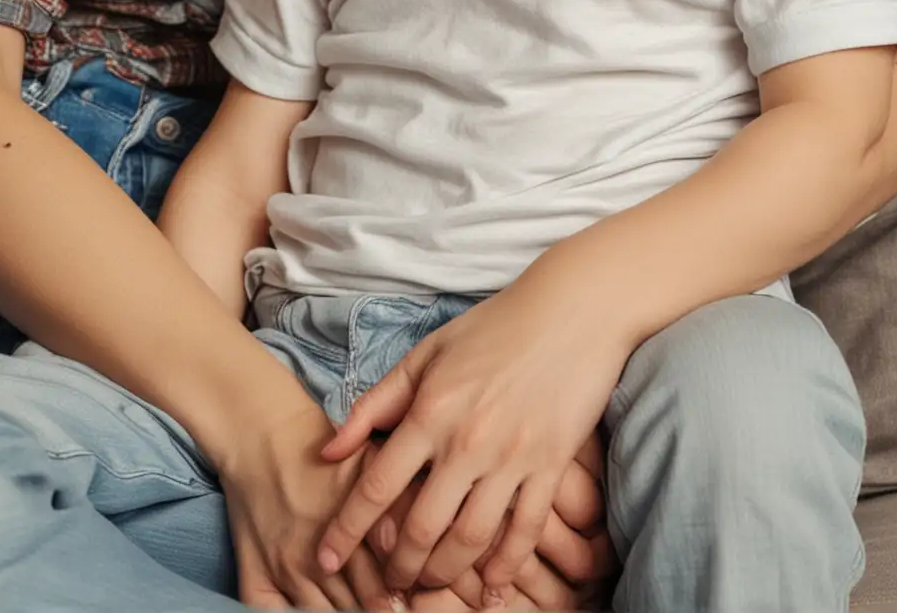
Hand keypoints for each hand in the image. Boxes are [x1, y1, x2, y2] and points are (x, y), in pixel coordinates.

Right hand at [218, 398, 397, 609]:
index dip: (399, 602)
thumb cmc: (321, 451)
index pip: (382, 591)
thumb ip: (393, 502)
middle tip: (388, 609)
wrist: (261, 433)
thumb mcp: (367, 461)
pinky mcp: (254, 575)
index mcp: (346, 530)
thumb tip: (401, 547)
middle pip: (355, 611)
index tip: (407, 601)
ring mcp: (283, 571)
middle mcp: (313, 558)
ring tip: (356, 609)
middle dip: (377, 611)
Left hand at [317, 264, 626, 598]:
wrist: (570, 311)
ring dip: (443, 573)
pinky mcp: (550, 467)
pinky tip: (489, 588)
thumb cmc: (492, 328)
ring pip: (469, 539)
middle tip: (385, 587)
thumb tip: (328, 448)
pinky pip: (524, 532)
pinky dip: (504, 567)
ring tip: (426, 587)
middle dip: (397, 566)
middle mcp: (466, 441)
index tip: (327, 558)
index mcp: (430, 410)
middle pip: (421, 527)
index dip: (347, 529)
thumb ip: (376, 404)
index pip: (377, 485)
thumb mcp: (425, 354)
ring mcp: (512, 458)